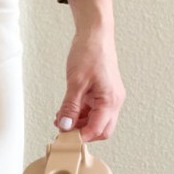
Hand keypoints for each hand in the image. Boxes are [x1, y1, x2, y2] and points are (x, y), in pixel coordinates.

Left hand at [54, 0, 125, 141]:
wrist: (95, 34)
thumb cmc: (89, 53)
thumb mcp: (75, 82)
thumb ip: (70, 106)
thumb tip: (65, 125)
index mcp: (110, 100)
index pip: (98, 129)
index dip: (81, 137)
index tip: (64, 138)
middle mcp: (113, 101)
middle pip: (101, 130)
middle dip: (82, 133)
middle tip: (62, 131)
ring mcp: (108, 97)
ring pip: (95, 120)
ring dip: (79, 123)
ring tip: (60, 120)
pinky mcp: (102, 92)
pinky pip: (92, 110)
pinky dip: (80, 113)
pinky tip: (66, 111)